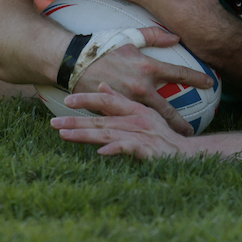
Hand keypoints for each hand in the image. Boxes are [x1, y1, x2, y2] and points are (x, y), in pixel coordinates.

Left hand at [52, 84, 192, 158]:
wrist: (188, 154)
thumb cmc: (163, 135)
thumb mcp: (143, 112)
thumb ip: (120, 99)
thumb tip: (101, 87)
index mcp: (136, 109)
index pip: (107, 102)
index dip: (87, 99)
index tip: (67, 100)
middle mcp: (137, 119)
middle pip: (101, 120)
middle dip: (75, 122)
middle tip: (53, 124)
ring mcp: (141, 135)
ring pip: (108, 133)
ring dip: (85, 135)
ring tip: (64, 136)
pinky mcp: (147, 150)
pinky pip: (128, 148)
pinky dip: (115, 149)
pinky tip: (100, 152)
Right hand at [70, 26, 213, 136]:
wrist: (73, 61)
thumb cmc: (102, 46)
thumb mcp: (129, 37)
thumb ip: (154, 35)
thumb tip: (176, 36)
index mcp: (148, 66)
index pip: (179, 73)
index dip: (197, 78)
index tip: (211, 84)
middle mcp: (141, 86)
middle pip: (168, 109)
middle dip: (181, 123)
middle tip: (192, 132)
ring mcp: (128, 101)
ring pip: (151, 121)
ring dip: (162, 131)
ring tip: (173, 141)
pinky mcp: (114, 110)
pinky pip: (130, 122)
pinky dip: (140, 130)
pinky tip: (147, 138)